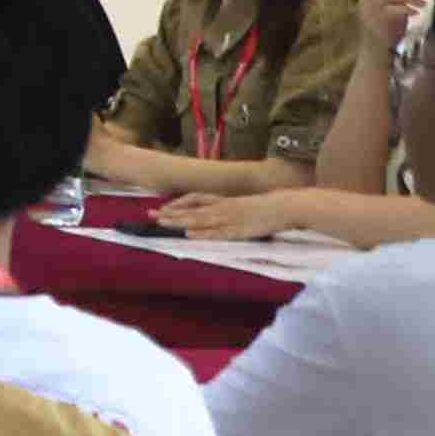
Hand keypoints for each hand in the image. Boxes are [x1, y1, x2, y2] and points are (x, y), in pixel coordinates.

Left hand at [157, 191, 280, 239]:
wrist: (284, 206)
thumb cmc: (263, 207)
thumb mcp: (240, 204)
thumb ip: (225, 208)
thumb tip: (210, 216)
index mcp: (223, 200)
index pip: (194, 199)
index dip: (177, 204)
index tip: (161, 208)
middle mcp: (222, 207)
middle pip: (191, 209)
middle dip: (170, 213)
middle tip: (150, 215)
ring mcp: (229, 218)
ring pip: (200, 220)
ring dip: (180, 222)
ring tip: (163, 223)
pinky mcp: (238, 230)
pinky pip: (217, 232)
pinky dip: (203, 234)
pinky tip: (190, 236)